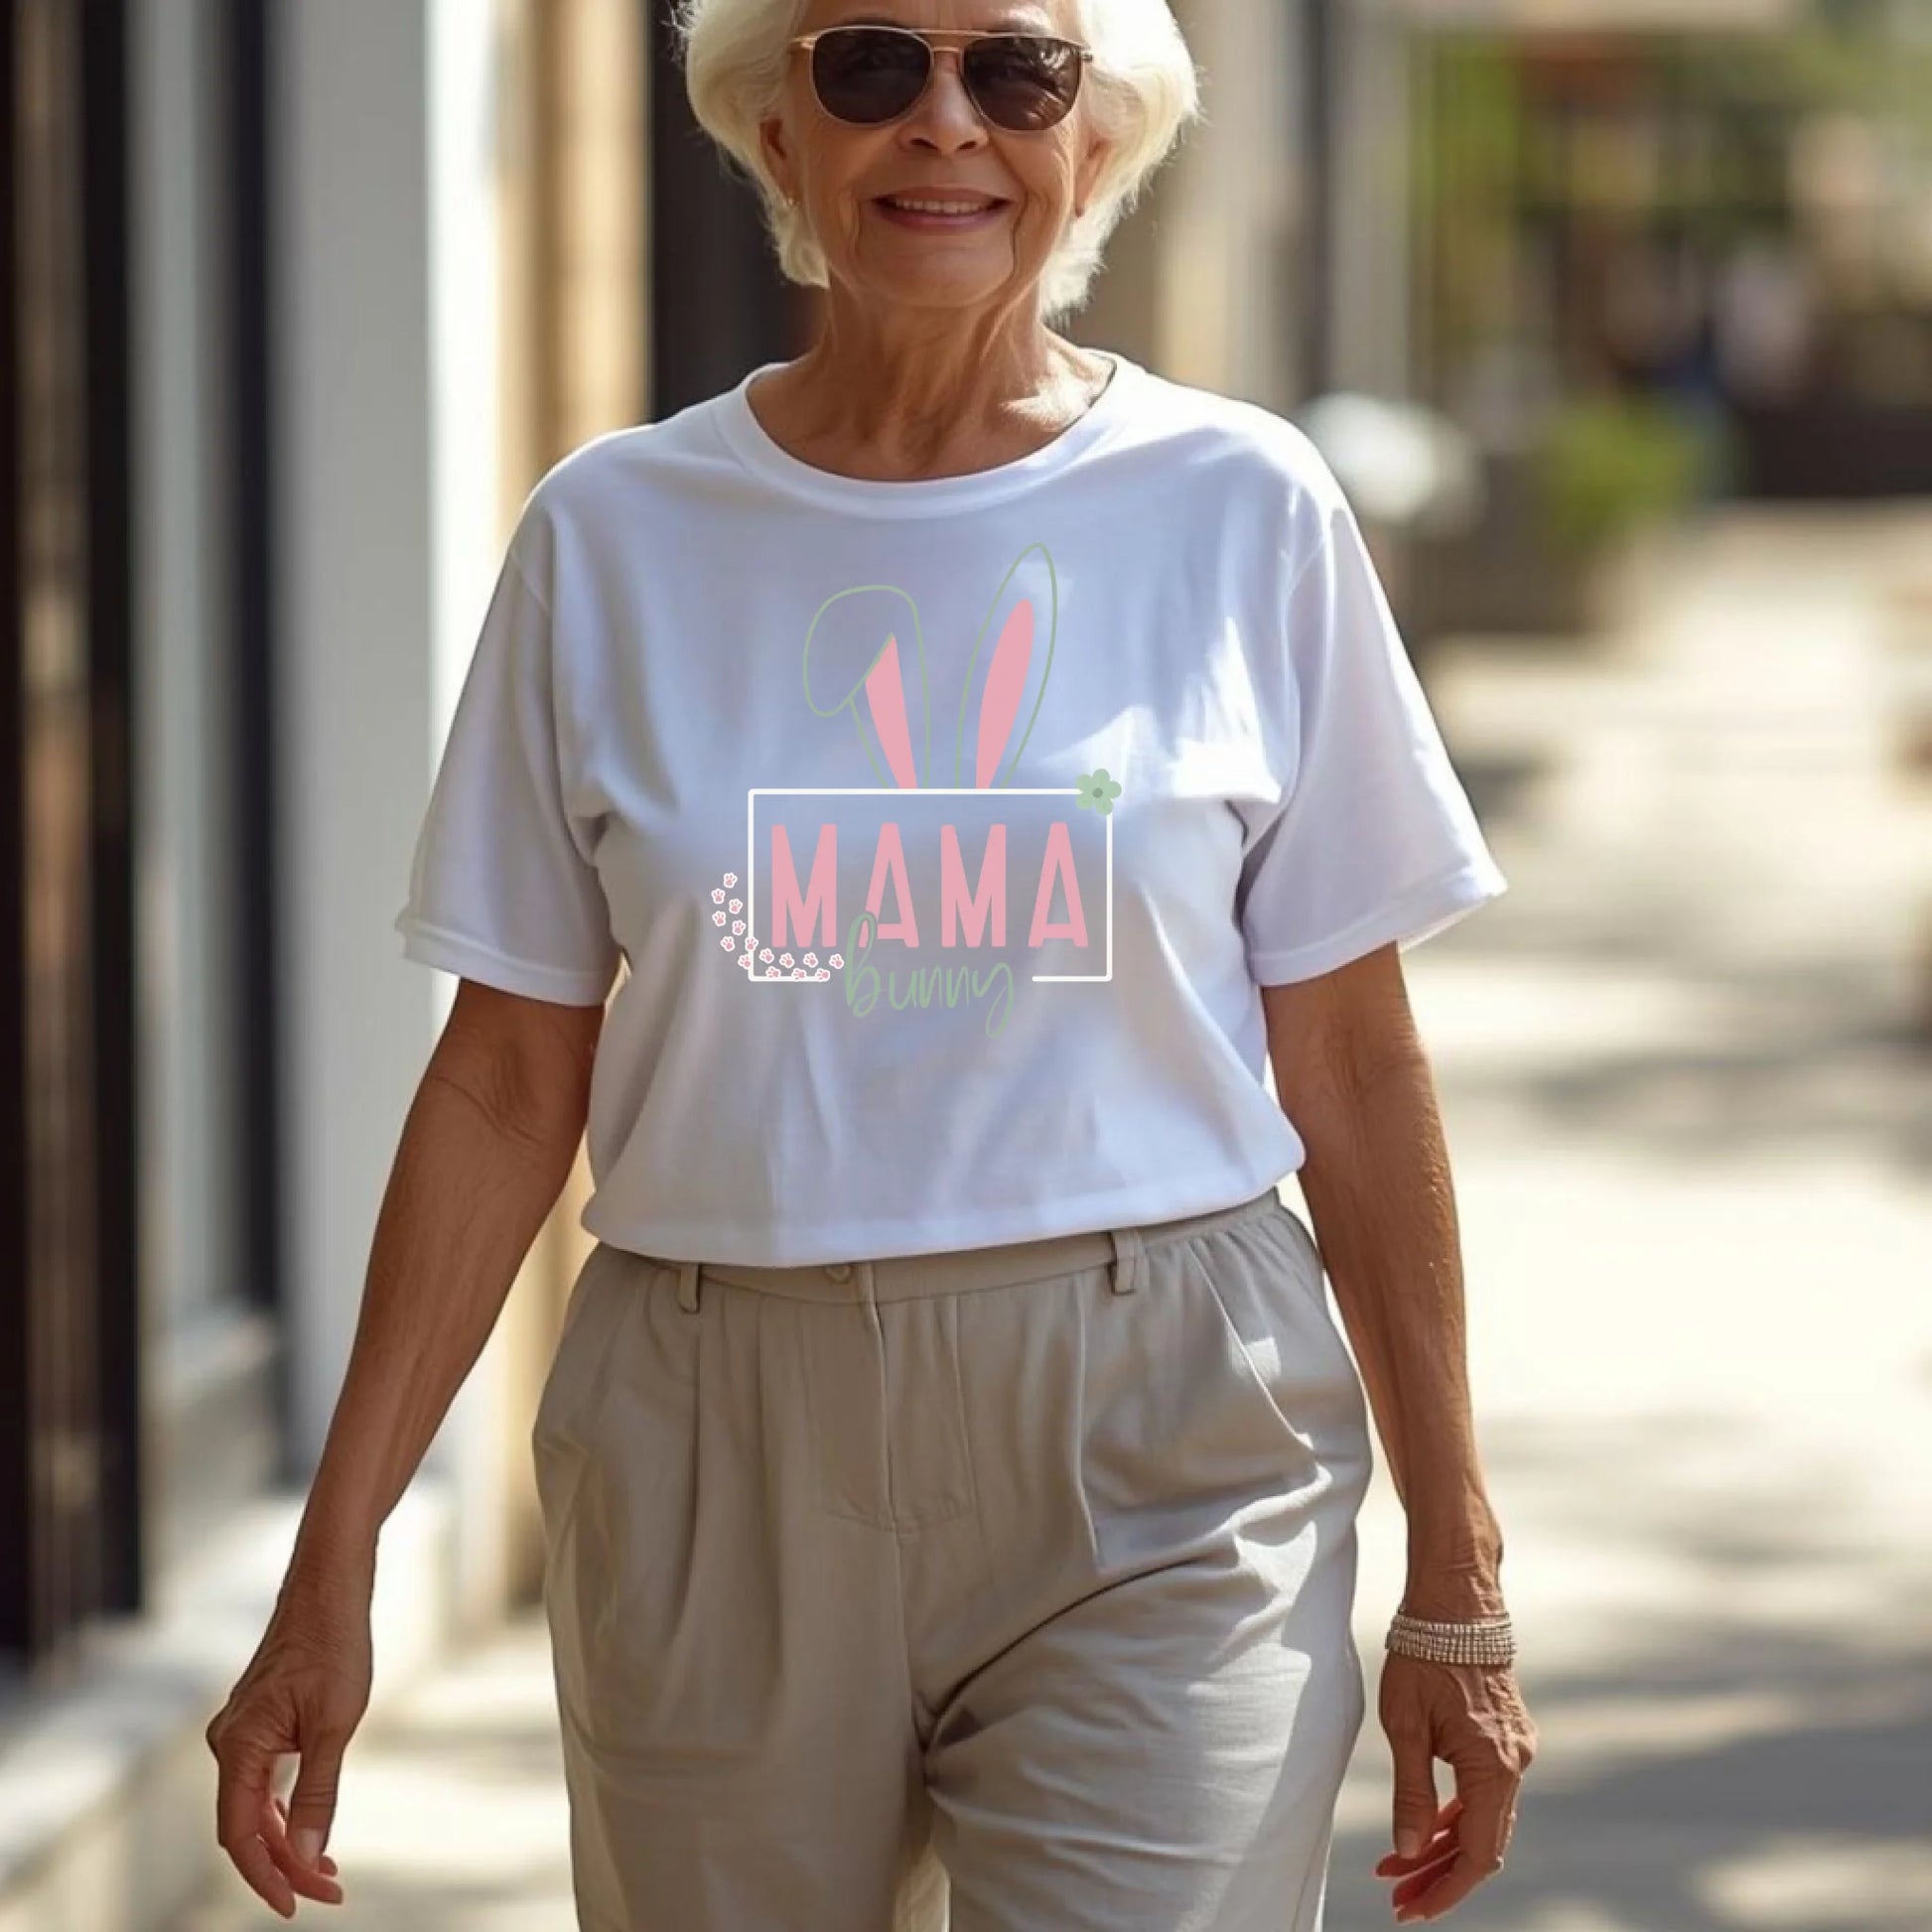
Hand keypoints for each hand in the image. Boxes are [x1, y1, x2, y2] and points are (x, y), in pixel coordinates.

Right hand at [205, 1559, 372, 1916]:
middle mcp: (226, 1743)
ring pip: (252, 1807)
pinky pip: (259, 1782)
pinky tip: (307, 1830)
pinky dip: (282, 1812)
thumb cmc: (335, 1644)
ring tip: (326, 1872)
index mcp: (236, 1746)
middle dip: (284, 1865)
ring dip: (284, 1842)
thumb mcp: (335, 1723)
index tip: (299, 1905)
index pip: (239, 1836)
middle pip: (245, 1827)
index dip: (267, 1876)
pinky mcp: (257, 1723)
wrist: (329, 1586)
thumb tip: (304, 1857)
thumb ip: (316, 1793)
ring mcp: (239, 1732)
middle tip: (331, 1892)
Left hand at [1373, 1653, 1535, 1923]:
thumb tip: (1408, 1851)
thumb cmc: (1424, 1656)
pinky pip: (1484, 1790)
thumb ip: (1411, 1793)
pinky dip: (1455, 1813)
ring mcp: (1515, 1749)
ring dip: (1444, 1846)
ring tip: (1399, 1869)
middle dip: (1440, 1875)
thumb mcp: (1405, 1726)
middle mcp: (1516, 1763)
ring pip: (1483, 1818)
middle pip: (1483, 1843)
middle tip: (1398, 1899)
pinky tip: (1425, 1828)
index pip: (1477, 1855)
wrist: (1456, 1602)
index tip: (1413, 1909)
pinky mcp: (1505, 1735)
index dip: (1446, 1888)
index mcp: (1495, 1767)